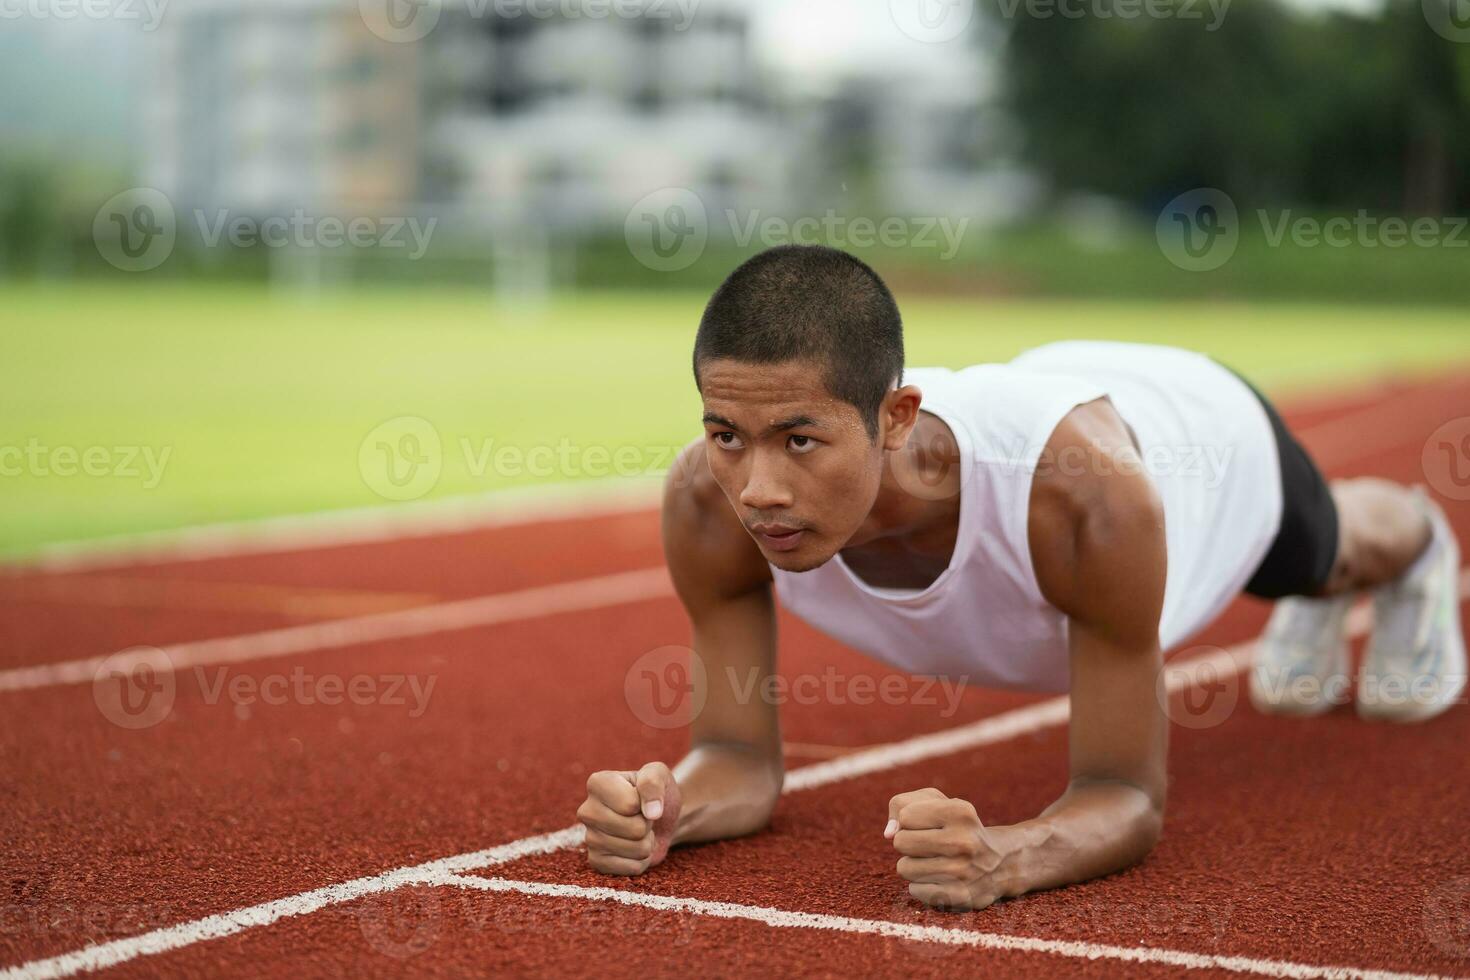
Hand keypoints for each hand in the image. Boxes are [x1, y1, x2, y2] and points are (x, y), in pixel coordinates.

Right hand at [578, 761, 682, 875]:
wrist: (658, 818)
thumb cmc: (655, 792)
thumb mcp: (658, 774)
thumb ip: (653, 782)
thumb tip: (652, 813)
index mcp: (597, 783)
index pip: (630, 804)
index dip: (646, 803)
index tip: (642, 798)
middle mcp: (587, 810)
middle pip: (634, 829)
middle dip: (647, 824)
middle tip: (642, 816)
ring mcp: (589, 838)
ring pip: (635, 849)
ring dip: (647, 842)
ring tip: (638, 831)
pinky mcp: (596, 861)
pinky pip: (631, 868)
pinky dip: (642, 860)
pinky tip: (634, 848)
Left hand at [885, 787, 1008, 910]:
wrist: (1001, 863)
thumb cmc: (956, 827)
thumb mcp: (936, 803)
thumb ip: (901, 805)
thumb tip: (888, 833)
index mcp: (961, 812)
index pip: (905, 816)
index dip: (911, 820)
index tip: (929, 825)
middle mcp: (964, 841)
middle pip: (900, 842)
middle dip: (908, 842)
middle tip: (928, 845)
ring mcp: (962, 872)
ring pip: (904, 867)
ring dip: (913, 864)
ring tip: (935, 862)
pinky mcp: (958, 897)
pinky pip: (914, 890)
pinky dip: (920, 885)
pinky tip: (940, 879)